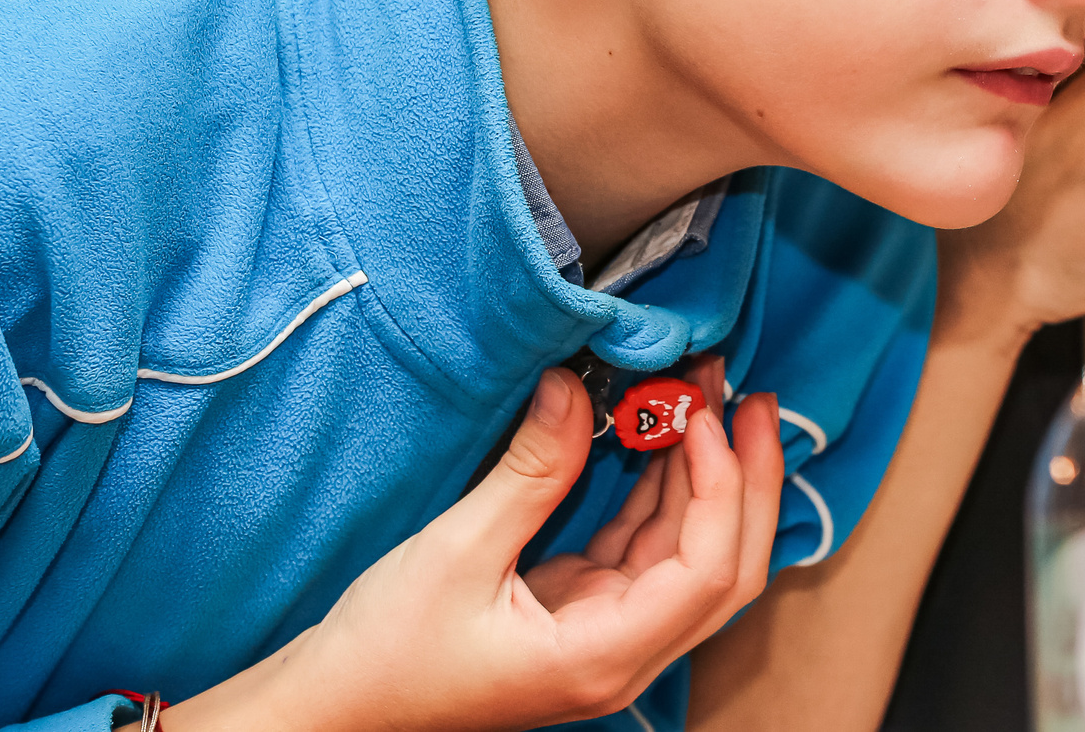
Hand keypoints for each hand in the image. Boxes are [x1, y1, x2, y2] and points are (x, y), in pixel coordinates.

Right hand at [165, 369, 786, 731]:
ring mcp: (606, 636)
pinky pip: (644, 548)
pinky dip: (659, 490)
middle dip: (746, 480)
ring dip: (706, 475)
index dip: (721, 487)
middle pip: (725, 569)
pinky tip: (664, 434)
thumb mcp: (457, 551)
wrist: (333, 706)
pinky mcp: (582, 613)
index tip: (705, 414)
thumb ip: (530, 469)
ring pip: (690, 554)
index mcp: (602, 656)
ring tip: (712, 394)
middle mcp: (621, 655)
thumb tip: (573, 385)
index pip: (706, 572)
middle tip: (751, 397)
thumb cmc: (385, 652)